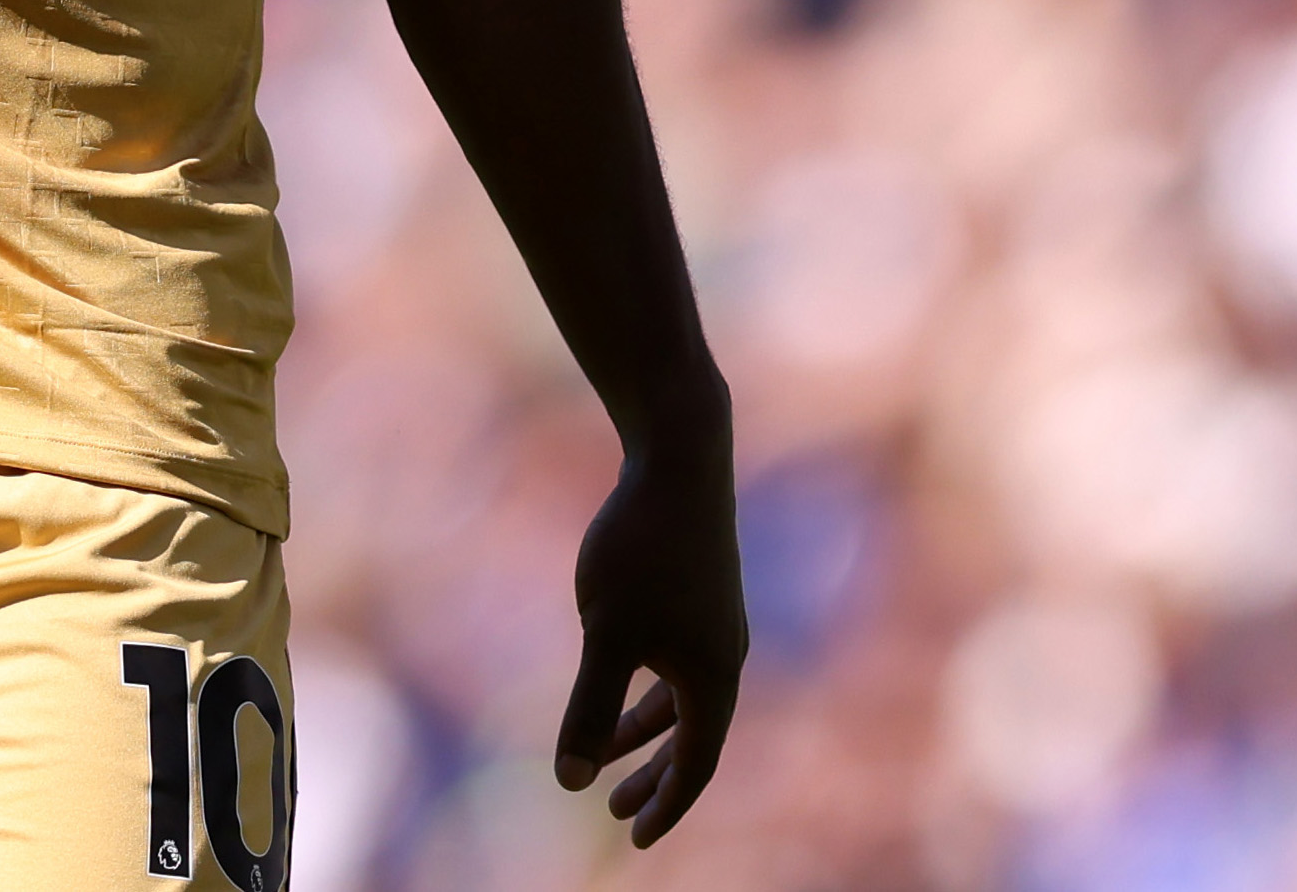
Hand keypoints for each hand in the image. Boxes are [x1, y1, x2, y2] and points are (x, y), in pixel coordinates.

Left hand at [557, 434, 744, 847]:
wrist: (680, 456)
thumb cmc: (641, 548)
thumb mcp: (605, 634)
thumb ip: (589, 709)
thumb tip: (570, 782)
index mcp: (713, 678)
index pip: (696, 765)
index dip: (665, 805)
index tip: (636, 839)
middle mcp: (726, 655)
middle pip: (694, 738)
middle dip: (655, 777)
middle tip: (618, 811)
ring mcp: (716, 621)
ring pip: (684, 697)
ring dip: (646, 730)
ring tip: (604, 751)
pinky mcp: (701, 590)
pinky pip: (679, 661)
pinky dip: (650, 685)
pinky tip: (616, 670)